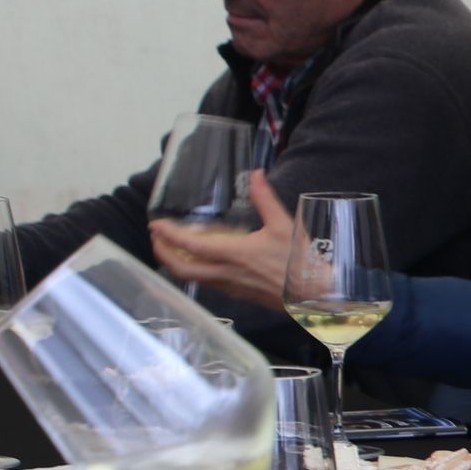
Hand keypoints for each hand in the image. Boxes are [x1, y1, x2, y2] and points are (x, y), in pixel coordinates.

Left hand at [152, 170, 294, 303]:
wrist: (314, 295)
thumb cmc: (299, 262)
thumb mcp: (283, 225)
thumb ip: (265, 199)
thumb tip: (256, 174)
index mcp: (233, 255)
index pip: (190, 247)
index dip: (169, 236)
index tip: (156, 225)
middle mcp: (225, 274)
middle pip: (181, 270)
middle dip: (163, 254)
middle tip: (156, 238)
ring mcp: (230, 286)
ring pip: (193, 279)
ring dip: (177, 264)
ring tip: (173, 248)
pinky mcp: (238, 293)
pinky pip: (207, 283)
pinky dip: (195, 271)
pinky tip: (201, 261)